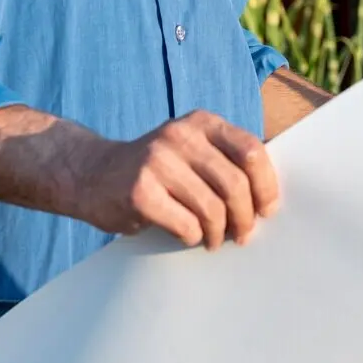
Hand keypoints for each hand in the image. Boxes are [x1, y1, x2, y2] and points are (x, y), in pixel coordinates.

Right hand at [53, 110, 279, 249]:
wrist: (92, 173)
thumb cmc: (154, 169)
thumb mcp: (190, 149)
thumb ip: (225, 160)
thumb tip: (271, 196)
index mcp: (201, 122)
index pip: (251, 151)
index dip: (266, 186)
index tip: (267, 210)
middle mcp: (180, 135)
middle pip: (235, 184)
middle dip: (245, 218)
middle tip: (243, 235)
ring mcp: (158, 162)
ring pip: (213, 209)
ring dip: (219, 234)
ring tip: (214, 240)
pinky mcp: (140, 192)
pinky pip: (186, 225)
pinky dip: (193, 237)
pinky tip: (188, 235)